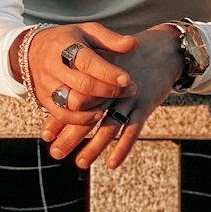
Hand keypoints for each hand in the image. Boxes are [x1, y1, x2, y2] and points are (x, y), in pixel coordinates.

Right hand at [24, 23, 137, 130]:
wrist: (32, 50)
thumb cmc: (68, 40)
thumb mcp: (87, 31)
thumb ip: (109, 39)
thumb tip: (132, 44)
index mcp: (65, 46)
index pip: (87, 61)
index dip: (108, 72)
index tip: (128, 79)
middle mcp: (53, 67)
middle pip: (83, 85)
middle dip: (110, 90)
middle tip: (131, 89)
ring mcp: (48, 85)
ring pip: (73, 102)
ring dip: (97, 105)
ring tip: (114, 101)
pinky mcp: (44, 100)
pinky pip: (63, 115)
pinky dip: (82, 119)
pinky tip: (98, 114)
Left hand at [41, 26, 182, 169]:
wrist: (165, 48)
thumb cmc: (131, 57)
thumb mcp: (106, 60)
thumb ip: (88, 76)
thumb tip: (65, 100)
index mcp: (97, 77)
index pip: (73, 101)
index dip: (58, 118)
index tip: (45, 135)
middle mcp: (110, 88)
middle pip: (86, 115)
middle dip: (70, 136)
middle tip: (55, 153)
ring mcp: (128, 98)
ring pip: (108, 126)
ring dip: (93, 147)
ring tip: (80, 163)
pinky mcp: (145, 105)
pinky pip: (132, 130)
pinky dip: (122, 148)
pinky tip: (111, 164)